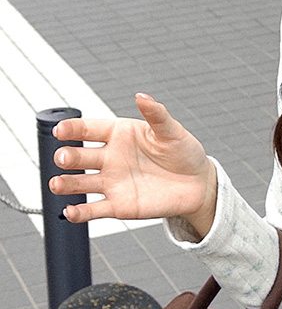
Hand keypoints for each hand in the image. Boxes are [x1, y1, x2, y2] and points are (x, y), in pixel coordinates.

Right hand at [49, 93, 215, 234]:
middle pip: (79, 157)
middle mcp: (109, 158)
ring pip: (81, 183)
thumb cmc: (184, 154)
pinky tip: (70, 212)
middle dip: (68, 157)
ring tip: (56, 185)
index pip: (88, 129)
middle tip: (63, 159)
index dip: (72, 129)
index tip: (60, 131)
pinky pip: (94, 209)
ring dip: (66, 184)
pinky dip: (80, 212)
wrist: (197, 186)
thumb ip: (156, 115)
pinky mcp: (119, 206)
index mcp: (118, 134)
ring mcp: (112, 182)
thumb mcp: (172, 132)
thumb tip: (142, 96)